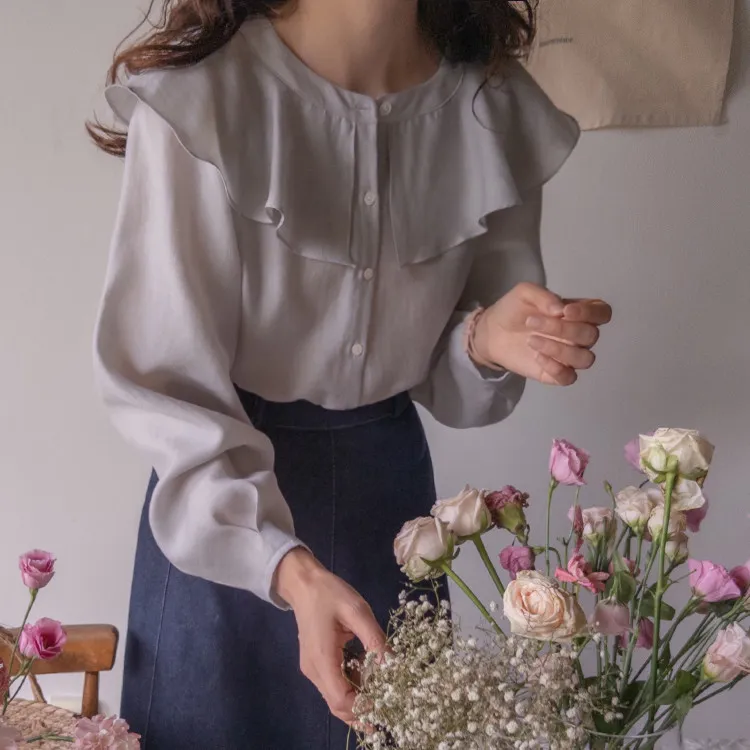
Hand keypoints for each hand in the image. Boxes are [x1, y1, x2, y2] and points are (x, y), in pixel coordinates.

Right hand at [275, 548, 385, 724]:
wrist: (304, 583)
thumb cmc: (329, 593)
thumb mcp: (357, 611)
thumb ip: (375, 640)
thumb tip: (393, 665)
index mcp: (322, 659)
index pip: (341, 700)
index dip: (364, 707)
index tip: (386, 702)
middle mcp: (314, 670)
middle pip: (337, 705)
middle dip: (362, 710)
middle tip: (388, 706)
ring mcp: (313, 668)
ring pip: (335, 697)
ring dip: (358, 699)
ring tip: (383, 693)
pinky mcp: (316, 663)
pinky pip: (334, 684)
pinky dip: (351, 687)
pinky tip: (368, 677)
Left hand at [473, 282, 611, 385]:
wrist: (492, 332)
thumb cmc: (513, 309)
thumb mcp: (525, 293)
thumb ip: (544, 295)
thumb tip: (560, 309)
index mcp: (577, 313)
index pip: (602, 313)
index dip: (590, 313)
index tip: (565, 311)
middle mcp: (578, 335)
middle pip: (591, 335)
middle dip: (563, 329)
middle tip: (531, 322)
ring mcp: (568, 356)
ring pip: (585, 359)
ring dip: (559, 349)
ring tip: (531, 340)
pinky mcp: (555, 373)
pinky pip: (569, 377)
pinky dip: (556, 368)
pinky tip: (537, 357)